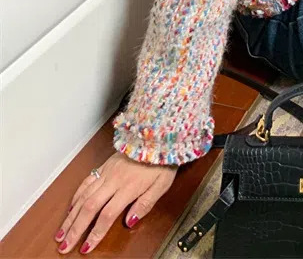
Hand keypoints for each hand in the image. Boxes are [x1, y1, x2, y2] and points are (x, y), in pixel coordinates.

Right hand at [54, 151, 177, 253]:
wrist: (157, 136)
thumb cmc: (162, 162)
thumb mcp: (162, 185)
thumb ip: (145, 204)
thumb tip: (129, 222)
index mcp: (128, 187)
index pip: (107, 215)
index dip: (95, 233)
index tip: (86, 248)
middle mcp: (114, 180)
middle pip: (89, 207)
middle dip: (75, 229)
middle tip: (64, 246)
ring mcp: (107, 172)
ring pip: (84, 196)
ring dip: (71, 216)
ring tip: (61, 232)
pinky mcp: (105, 165)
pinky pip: (86, 181)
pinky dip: (76, 196)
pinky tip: (71, 208)